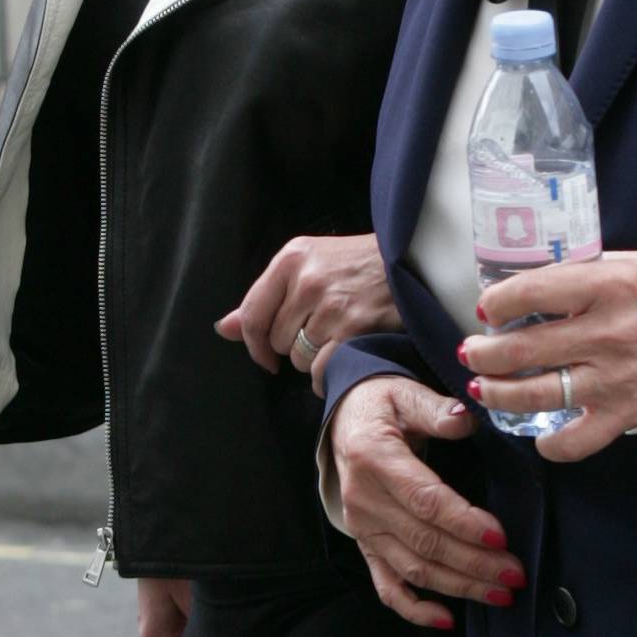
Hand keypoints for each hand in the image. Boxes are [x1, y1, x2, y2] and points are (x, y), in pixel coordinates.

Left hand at [215, 232, 399, 391]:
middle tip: (318, 334)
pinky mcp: (355, 329)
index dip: (254, 344)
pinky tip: (342, 362)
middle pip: (277, 340)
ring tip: (336, 342)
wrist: (411, 264)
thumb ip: (265, 298)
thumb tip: (225, 329)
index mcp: (292, 259)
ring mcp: (333, 306)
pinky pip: (322, 371)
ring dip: (313, 361)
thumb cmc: (357, 266)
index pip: (252, 314)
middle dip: (292, 346)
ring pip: (299, 358)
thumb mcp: (309, 264)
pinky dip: (328, 377)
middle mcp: (309, 281)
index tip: (265, 356)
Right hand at [328, 374, 522, 631]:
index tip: (500, 537)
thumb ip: (436, 409)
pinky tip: (447, 620)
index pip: (425, 500)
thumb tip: (464, 420)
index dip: (463, 523)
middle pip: (425, 542)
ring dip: (458, 586)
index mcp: (375, 459)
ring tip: (500, 594)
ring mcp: (364, 529)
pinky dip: (414, 609)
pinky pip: (387, 585)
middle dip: (474, 563)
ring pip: (413, 569)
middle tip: (515, 574)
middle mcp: (364, 500)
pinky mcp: (367, 545)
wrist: (345, 422)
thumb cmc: (382, 406)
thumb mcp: (406, 393)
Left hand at [459, 249, 636, 463]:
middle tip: (472, 353)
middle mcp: (610, 333)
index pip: (532, 292)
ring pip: (538, 394)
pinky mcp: (625, 412)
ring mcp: (616, 377)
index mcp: (609, 286)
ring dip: (498, 393)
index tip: (486, 309)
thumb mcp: (615, 265)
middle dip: (484, 353)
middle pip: (524, 349)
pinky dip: (551, 444)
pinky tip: (538, 435)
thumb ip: (569, 276)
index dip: (497, 302)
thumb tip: (510, 292)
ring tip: (484, 387)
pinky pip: (577, 441)